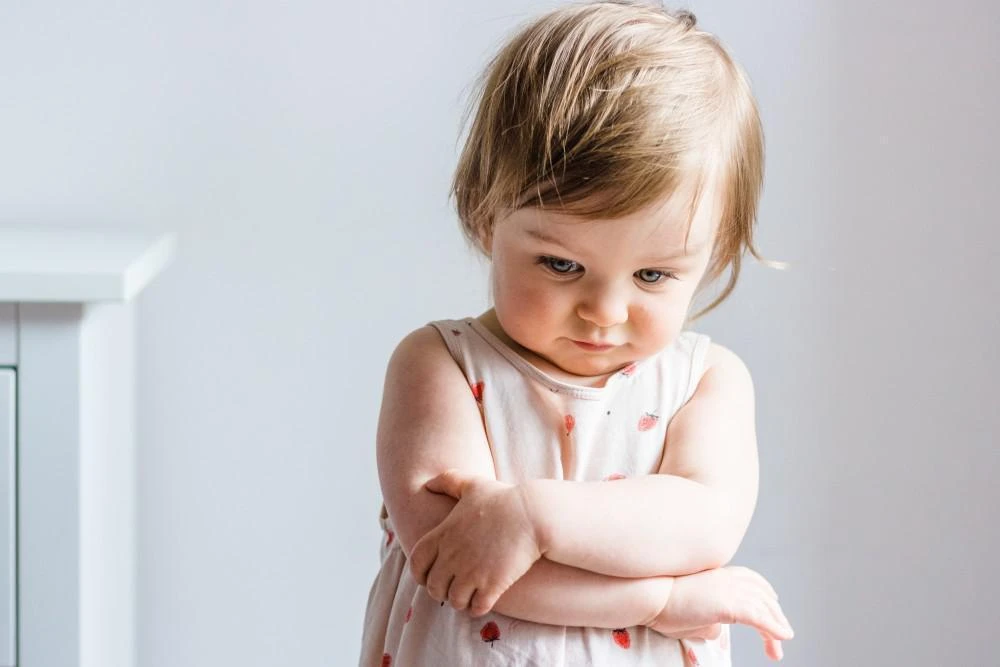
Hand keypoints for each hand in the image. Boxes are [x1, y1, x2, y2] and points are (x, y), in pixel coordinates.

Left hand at [409, 470, 542, 616]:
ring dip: (460, 601)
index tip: (428, 578)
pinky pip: (476, 607)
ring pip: (454, 601)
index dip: (419, 574)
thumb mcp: (472, 484)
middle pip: (434, 587)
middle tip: (451, 590)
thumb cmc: (504, 498)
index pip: (417, 563)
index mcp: (443, 534)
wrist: (533, 514)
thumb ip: (448, 481)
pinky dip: (477, 608)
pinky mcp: (492, 585)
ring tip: (468, 597)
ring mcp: (471, 572)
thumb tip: (427, 485)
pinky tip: (484, 601)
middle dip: (441, 592)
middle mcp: (452, 556)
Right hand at [648, 566, 793, 660]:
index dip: (766, 596)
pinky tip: (782, 637)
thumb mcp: (692, 611)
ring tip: (778, 648)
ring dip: (776, 628)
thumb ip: (710, 618)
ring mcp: (728, 588)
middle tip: (781, 637)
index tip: (773, 609)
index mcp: (718, 574)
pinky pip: (759, 617)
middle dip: (775, 617)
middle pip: (762, 595)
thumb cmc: (662, 604)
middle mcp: (727, 577)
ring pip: (763, 607)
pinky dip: (773, 628)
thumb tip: (719, 631)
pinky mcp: (728, 604)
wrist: (649, 596)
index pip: (752, 581)